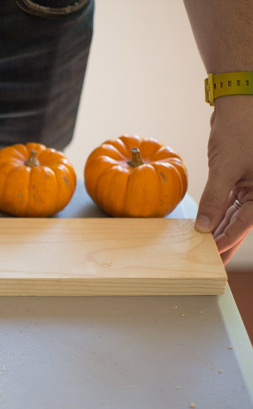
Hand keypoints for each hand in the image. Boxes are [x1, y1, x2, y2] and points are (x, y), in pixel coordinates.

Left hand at [195, 95, 252, 263]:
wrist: (240, 103)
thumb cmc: (240, 130)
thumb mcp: (225, 168)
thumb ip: (215, 199)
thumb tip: (204, 228)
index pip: (246, 222)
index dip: (229, 240)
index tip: (213, 256)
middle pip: (243, 221)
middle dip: (226, 240)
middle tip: (211, 261)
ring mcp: (252, 183)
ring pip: (236, 212)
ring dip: (221, 228)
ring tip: (207, 248)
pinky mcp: (241, 176)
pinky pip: (231, 200)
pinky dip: (219, 212)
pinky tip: (208, 226)